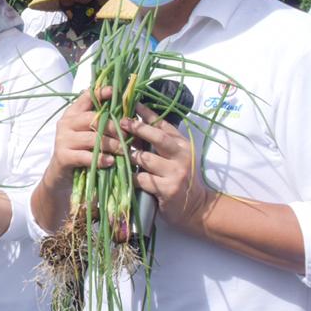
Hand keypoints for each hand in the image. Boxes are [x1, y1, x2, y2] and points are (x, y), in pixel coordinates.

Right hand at [43, 87, 122, 197]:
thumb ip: (101, 123)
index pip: (86, 97)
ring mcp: (62, 139)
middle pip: (92, 119)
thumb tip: (128, 115)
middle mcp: (66, 123)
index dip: (101, 93)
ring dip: (111, 145)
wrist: (61, 176)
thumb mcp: (89, 134)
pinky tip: (110, 162)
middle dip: (113, 127)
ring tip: (124, 150)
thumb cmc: (81, 151)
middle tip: (128, 135)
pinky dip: (100, 159)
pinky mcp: (63, 156)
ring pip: (92, 138)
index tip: (115, 91)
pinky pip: (85, 156)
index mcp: (73, 114)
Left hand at [120, 103, 215, 234]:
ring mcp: (176, 172)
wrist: (195, 207)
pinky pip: (142, 179)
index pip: (164, 124)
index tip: (132, 103)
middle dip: (137, 128)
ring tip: (115, 150)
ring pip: (145, 158)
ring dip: (129, 155)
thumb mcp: (174, 156)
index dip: (148, 113)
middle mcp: (182, 155)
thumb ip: (158, 142)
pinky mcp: (167, 189)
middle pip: (157, 137)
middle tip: (119, 121)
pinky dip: (130, 176)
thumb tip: (133, 122)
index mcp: (183, 144)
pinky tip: (121, 174)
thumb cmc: (179, 177)